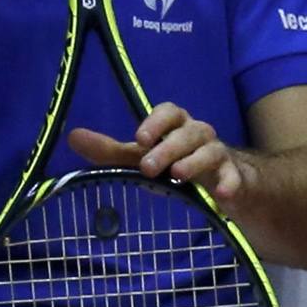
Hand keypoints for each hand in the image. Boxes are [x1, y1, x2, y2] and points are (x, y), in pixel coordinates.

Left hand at [68, 102, 251, 210]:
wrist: (218, 185)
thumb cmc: (172, 166)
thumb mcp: (138, 159)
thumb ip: (109, 151)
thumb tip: (72, 136)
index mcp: (175, 127)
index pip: (170, 111)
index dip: (156, 122)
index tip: (139, 139)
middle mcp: (198, 135)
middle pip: (189, 132)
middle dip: (168, 147)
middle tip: (148, 167)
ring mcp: (219, 155)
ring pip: (211, 150)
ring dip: (195, 161)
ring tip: (178, 175)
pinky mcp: (233, 177)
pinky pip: (234, 177)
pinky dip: (229, 183)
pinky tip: (221, 195)